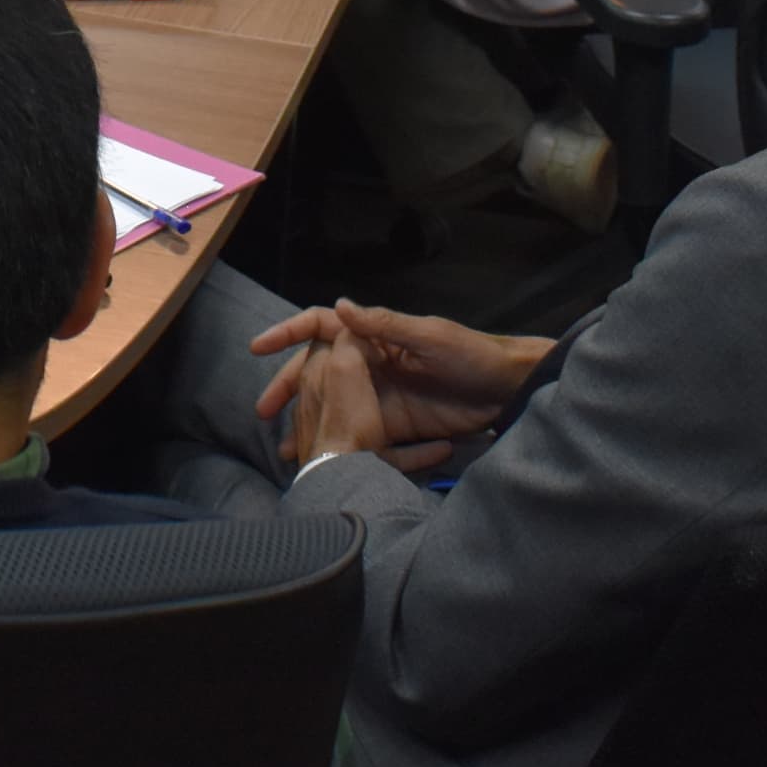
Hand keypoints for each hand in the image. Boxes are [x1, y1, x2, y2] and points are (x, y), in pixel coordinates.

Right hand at [253, 300, 544, 470]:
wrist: (508, 391)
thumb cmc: (471, 354)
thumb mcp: (428, 337)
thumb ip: (384, 326)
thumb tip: (339, 307)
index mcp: (375, 336)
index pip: (322, 326)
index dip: (289, 334)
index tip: (259, 349)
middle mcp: (370, 363)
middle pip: (318, 370)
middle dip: (288, 387)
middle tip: (265, 411)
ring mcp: (380, 394)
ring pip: (331, 405)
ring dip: (307, 421)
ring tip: (287, 448)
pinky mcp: (394, 424)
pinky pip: (357, 432)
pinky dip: (337, 443)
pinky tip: (322, 459)